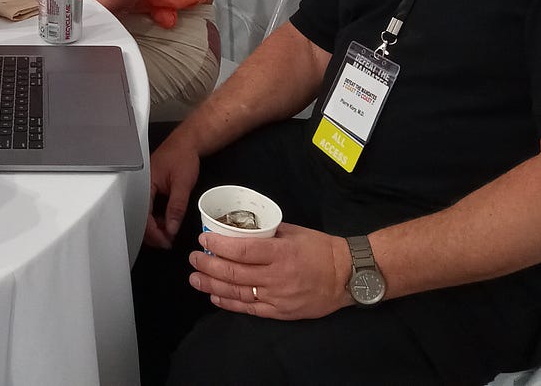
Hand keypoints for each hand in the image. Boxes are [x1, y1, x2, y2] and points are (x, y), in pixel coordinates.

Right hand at [144, 132, 201, 248]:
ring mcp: (145, 189)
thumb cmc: (182, 157)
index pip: (144, 216)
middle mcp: (141, 188)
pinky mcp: (150, 190)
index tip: (166, 242)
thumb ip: (176, 207)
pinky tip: (167, 222)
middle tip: (168, 242)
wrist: (186, 144)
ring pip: (145, 215)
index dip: (155, 233)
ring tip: (169, 234)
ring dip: (156, 227)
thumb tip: (171, 228)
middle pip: (141, 218)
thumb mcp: (182, 184)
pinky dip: (157, 219)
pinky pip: (150, 209)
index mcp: (145, 185)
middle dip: (154, 233)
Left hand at [187, 224, 349, 320]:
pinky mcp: (280, 312)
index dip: (218, 245)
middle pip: (233, 272)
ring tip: (195, 279)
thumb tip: (241, 228)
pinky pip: (249, 309)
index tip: (203, 239)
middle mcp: (276, 276)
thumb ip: (268, 231)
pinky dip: (229, 303)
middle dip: (208, 265)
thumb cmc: (321, 249)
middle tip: (193, 258)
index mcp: (280, 252)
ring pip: (237, 292)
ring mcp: (277, 297)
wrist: (347, 276)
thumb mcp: (294, 232)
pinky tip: (214, 297)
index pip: (241, 249)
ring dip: (212, 285)